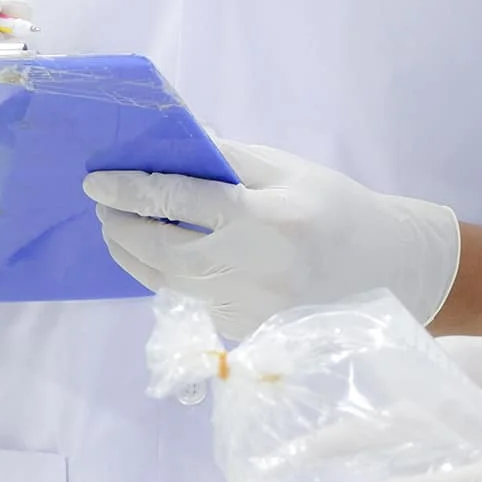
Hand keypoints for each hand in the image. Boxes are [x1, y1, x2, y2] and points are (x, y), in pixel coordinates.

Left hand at [85, 142, 460, 342]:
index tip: (95, 182)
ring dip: (135, 255)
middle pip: (163, 253)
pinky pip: (193, 299)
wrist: (386, 267)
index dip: (131, 190)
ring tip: (118, 229)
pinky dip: (171, 276)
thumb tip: (163, 151)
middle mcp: (256, 269)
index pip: (180, 202)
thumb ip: (224, 160)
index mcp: (268, 218)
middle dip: (122, 228)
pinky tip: (164, 255)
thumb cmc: (333, 205)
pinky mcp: (246, 329)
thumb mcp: (284, 167)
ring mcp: (250, 308)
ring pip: (169, 283)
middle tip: (101, 207)